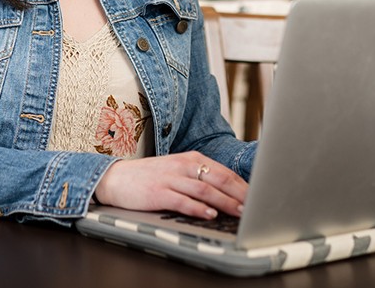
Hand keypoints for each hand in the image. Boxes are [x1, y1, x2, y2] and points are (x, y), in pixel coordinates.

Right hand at [93, 151, 246, 219]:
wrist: (116, 178)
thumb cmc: (149, 177)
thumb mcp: (177, 171)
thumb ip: (200, 178)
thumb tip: (228, 193)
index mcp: (191, 159)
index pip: (224, 173)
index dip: (243, 186)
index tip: (258, 198)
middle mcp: (183, 166)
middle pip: (219, 180)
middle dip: (240, 194)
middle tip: (256, 206)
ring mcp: (171, 179)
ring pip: (205, 190)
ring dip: (225, 202)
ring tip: (240, 212)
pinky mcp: (159, 192)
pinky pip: (183, 200)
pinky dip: (198, 208)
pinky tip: (210, 214)